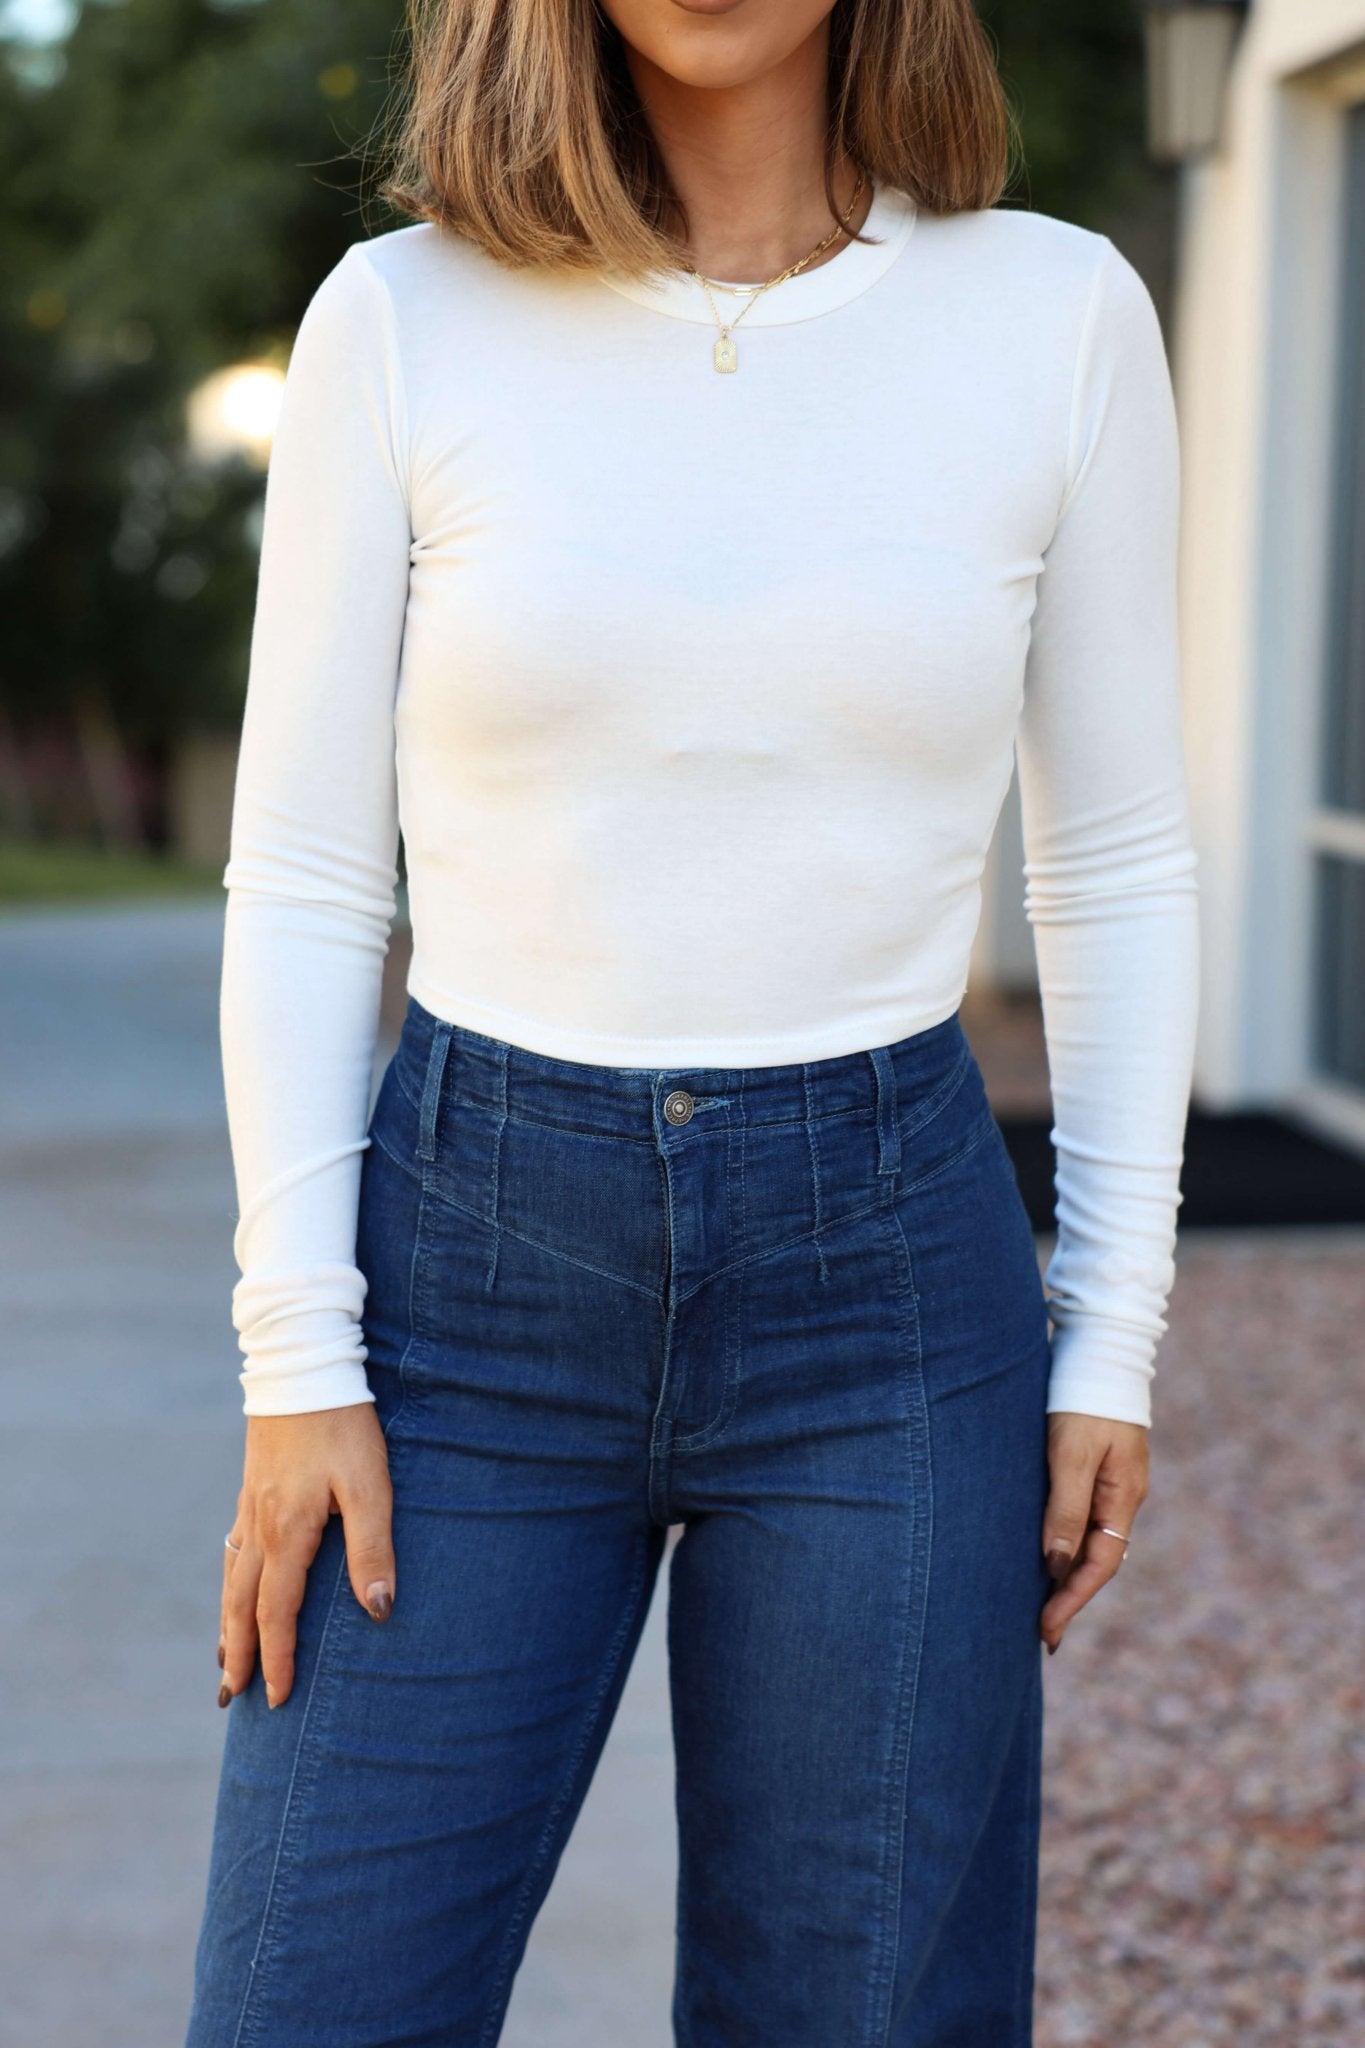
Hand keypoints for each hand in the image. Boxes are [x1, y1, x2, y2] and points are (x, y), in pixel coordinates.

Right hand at [218, 1402, 395, 1710]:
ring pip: (231, 1581)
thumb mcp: (370, 1486)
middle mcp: (259, 1527)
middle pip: (240, 1606)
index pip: (277, 1612)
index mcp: (288, 1533)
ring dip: (228, 1625)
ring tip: (225, 1661)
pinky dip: (229, 1586)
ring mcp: (250, 1508)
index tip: (277, 1698)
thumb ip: (373, 1547)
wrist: (304, 1368)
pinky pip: (233, 1554)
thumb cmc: (344, 1426)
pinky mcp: (252, 1490)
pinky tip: (235, 1591)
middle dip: (238, 1654)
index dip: (277, 1657)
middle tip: (231, 1698)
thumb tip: (378, 1610)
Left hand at [1039, 1412, 1147, 1653]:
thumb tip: (1056, 1566)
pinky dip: (1066, 1542)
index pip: (1100, 1566)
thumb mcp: (1069, 1454)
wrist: (1097, 1347)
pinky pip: (1082, 1517)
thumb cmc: (1080, 1398)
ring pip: (1091, 1541)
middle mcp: (1122, 1496)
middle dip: (1070, 1597)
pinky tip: (1046, 1552)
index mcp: (1123, 1497)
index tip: (1046, 1632)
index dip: (1071, 1601)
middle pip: (1098, 1560)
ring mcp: (1111, 1482)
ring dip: (1067, 1573)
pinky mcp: (1096, 1466)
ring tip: (1038, 1604)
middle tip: (1041, 1633)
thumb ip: (1065, 1509)